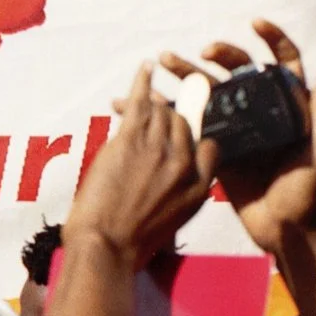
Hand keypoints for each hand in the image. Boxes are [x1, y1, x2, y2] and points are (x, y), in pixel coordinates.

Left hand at [65, 62, 209, 267]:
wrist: (106, 246)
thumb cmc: (132, 242)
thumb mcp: (172, 221)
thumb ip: (180, 194)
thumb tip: (171, 178)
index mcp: (200, 188)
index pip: (208, 146)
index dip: (195, 135)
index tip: (186, 130)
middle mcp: (185, 165)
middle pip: (185, 124)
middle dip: (172, 117)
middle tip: (160, 110)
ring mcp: (159, 150)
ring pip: (163, 113)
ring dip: (154, 103)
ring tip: (149, 96)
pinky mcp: (131, 141)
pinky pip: (140, 103)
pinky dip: (142, 83)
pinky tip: (145, 69)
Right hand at [157, 21, 315, 258]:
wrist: (282, 229)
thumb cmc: (306, 192)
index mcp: (287, 107)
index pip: (284, 62)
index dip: (273, 39)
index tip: (255, 24)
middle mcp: (260, 110)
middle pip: (238, 71)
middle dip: (219, 54)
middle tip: (202, 54)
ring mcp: (235, 126)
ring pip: (209, 90)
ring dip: (185, 74)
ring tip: (163, 61)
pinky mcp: (214, 144)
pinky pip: (191, 121)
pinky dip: (169, 109)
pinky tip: (148, 99)